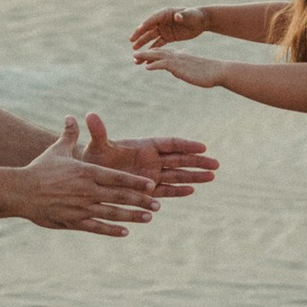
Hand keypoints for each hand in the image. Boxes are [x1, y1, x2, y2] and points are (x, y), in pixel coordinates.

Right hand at [17, 120, 172, 234]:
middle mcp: (87, 190)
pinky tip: (124, 231)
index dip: (135, 182)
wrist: (21, 191)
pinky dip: (112, 230)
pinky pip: (97, 227)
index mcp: (86, 172)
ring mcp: (81, 207)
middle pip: (120, 196)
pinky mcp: (73, 221)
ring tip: (148, 218)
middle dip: (140, 201)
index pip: (117, 177)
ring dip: (132, 216)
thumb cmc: (40, 169)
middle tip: (157, 205)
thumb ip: (69, 135)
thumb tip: (72, 117)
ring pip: (112, 213)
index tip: (151, 185)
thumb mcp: (57, 150)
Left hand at [80, 113, 218, 188]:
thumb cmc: (93, 157)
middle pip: (179, 159)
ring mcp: (151, 174)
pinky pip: (166, 190)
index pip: (170, 144)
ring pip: (177, 175)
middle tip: (216, 164)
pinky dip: (178, 190)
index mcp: (144, 146)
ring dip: (193, 176)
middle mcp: (151, 160)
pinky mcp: (147, 189)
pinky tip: (191, 191)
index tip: (202, 147)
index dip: (186, 145)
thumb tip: (89, 115)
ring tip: (212, 177)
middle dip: (197, 162)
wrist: (91, 174)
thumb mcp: (97, 145)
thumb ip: (98, 132)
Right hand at [128, 6, 205, 57]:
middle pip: (148, 29)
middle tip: (132, 41)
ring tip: (135, 51)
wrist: (202, 21)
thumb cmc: (196, 16)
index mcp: (165, 14)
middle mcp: (162, 21)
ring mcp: (164, 29)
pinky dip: (152, 50)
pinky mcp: (168, 36)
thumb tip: (177, 17)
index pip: (153, 20)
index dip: (145, 25)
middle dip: (140, 35)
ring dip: (143, 44)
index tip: (138, 32)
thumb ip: (183, 16)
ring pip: (151, 37)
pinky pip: (158, 44)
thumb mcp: (190, 16)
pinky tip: (147, 57)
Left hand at [134, 45, 228, 93]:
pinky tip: (147, 68)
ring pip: (158, 56)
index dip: (153, 54)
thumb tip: (181, 69)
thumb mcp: (194, 68)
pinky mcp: (180, 67)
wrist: (217, 71)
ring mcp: (178, 61)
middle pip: (158, 52)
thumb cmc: (208, 72)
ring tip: (135, 58)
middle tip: (134, 56)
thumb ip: (185, 67)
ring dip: (145, 57)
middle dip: (145, 54)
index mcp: (181, 56)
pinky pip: (164, 64)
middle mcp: (178, 56)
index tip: (144, 56)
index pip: (164, 52)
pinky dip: (155, 65)